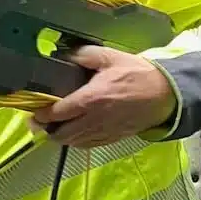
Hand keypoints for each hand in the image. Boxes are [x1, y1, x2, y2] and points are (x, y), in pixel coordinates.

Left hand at [31, 45, 177, 147]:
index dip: (41, 114)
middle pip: (60, 134)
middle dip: (45, 130)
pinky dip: (76, 141)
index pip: (57, 113)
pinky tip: (73, 132)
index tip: (33, 111)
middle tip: (37, 122)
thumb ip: (85, 55)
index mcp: (90, 100)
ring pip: (72, 142)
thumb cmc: (138, 74)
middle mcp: (93, 120)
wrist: (166, 94)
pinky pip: (87, 145)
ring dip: (59, 137)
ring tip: (52, 128)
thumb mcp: (111, 57)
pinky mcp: (112, 138)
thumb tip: (65, 54)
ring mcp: (103, 132)